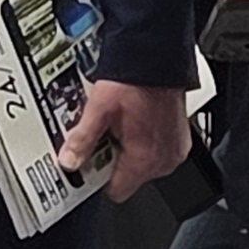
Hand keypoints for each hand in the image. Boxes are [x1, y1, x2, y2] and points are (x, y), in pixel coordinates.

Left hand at [64, 79, 191, 199]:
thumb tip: (68, 161)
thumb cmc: (135, 80)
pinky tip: (133, 119)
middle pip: (128, 176)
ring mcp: (174, 149)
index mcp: (145, 159)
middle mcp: (164, 160)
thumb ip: (82, 139)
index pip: (116, 191)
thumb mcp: (100, 109)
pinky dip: (144, 139)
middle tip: (102, 133)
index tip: (88, 162)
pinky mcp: (179, 138)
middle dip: (112, 158)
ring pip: (142, 163)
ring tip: (117, 123)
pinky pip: (156, 150)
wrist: (159, 57)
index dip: (98, 177)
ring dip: (127, 148)